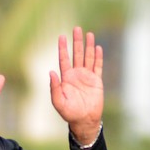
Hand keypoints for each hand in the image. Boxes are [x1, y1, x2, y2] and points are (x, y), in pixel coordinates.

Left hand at [50, 27, 102, 143]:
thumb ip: (54, 87)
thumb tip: (51, 72)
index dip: (62, 48)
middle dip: (77, 42)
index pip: (64, 59)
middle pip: (77, 54)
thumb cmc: (69, 113)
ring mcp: (87, 77)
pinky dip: (98, 57)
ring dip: (88, 46)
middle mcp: (76, 75)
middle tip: (76, 29)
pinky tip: (98, 48)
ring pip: (88, 58)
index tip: (61, 36)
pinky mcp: (97, 81)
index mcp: (66, 78)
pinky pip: (98, 67)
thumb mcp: (58, 101)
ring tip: (89, 34)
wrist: (84, 120)